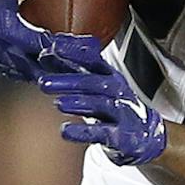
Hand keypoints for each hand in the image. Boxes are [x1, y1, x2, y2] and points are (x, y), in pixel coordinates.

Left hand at [37, 55, 167, 165]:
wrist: (141, 134)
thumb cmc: (112, 106)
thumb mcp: (94, 86)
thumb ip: (70, 71)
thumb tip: (43, 55)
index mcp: (109, 76)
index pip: (92, 61)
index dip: (74, 54)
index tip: (53, 48)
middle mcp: (117, 92)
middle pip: (95, 82)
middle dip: (70, 81)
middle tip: (44, 82)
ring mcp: (122, 113)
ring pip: (100, 104)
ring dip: (79, 103)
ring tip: (58, 103)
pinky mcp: (122, 135)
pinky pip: (103, 132)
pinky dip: (83, 132)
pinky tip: (65, 131)